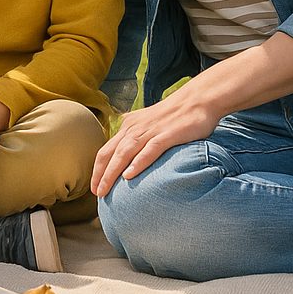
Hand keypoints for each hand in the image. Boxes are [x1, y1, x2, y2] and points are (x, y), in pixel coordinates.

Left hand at [91, 84, 220, 195]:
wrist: (198, 100)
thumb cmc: (175, 115)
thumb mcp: (150, 123)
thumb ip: (138, 135)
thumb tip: (129, 156)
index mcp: (130, 125)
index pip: (107, 149)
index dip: (98, 168)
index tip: (94, 186)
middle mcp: (135, 127)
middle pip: (111, 152)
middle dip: (100, 174)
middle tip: (96, 193)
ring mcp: (150, 131)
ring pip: (125, 152)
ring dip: (112, 172)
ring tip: (104, 189)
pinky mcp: (167, 134)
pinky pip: (150, 150)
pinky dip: (138, 162)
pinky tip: (129, 175)